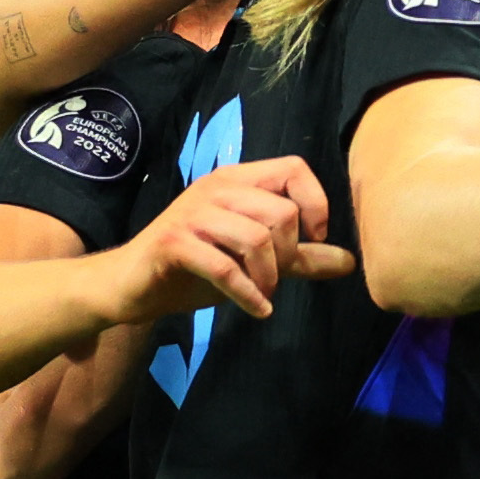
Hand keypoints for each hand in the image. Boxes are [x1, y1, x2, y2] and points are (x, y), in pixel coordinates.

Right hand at [107, 153, 349, 324]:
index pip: (294, 168)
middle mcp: (216, 189)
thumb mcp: (254, 261)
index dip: (316, 204)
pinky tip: (256, 310)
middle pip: (282, 211)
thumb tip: (350, 261)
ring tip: (263, 296)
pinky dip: (247, 294)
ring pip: (257, 238)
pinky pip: (224, 266)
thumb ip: (300, 259)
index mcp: (237, 181)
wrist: (130, 285)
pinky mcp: (174, 242)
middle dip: (290, 255)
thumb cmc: (193, 268)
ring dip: (269, 278)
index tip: (312, 239)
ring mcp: (192, 213)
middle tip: (278, 280)